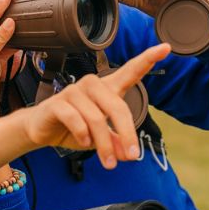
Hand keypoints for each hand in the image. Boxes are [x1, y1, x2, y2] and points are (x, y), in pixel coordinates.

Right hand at [22, 43, 170, 168]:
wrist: (42, 130)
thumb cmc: (75, 128)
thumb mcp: (101, 139)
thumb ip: (117, 142)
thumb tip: (129, 154)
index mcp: (107, 88)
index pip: (131, 70)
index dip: (148, 58)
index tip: (166, 48)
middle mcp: (92, 85)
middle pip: (117, 107)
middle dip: (126, 134)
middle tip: (132, 157)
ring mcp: (74, 91)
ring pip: (97, 118)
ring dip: (104, 143)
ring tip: (107, 161)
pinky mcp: (58, 103)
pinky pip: (76, 120)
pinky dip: (83, 135)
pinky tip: (84, 143)